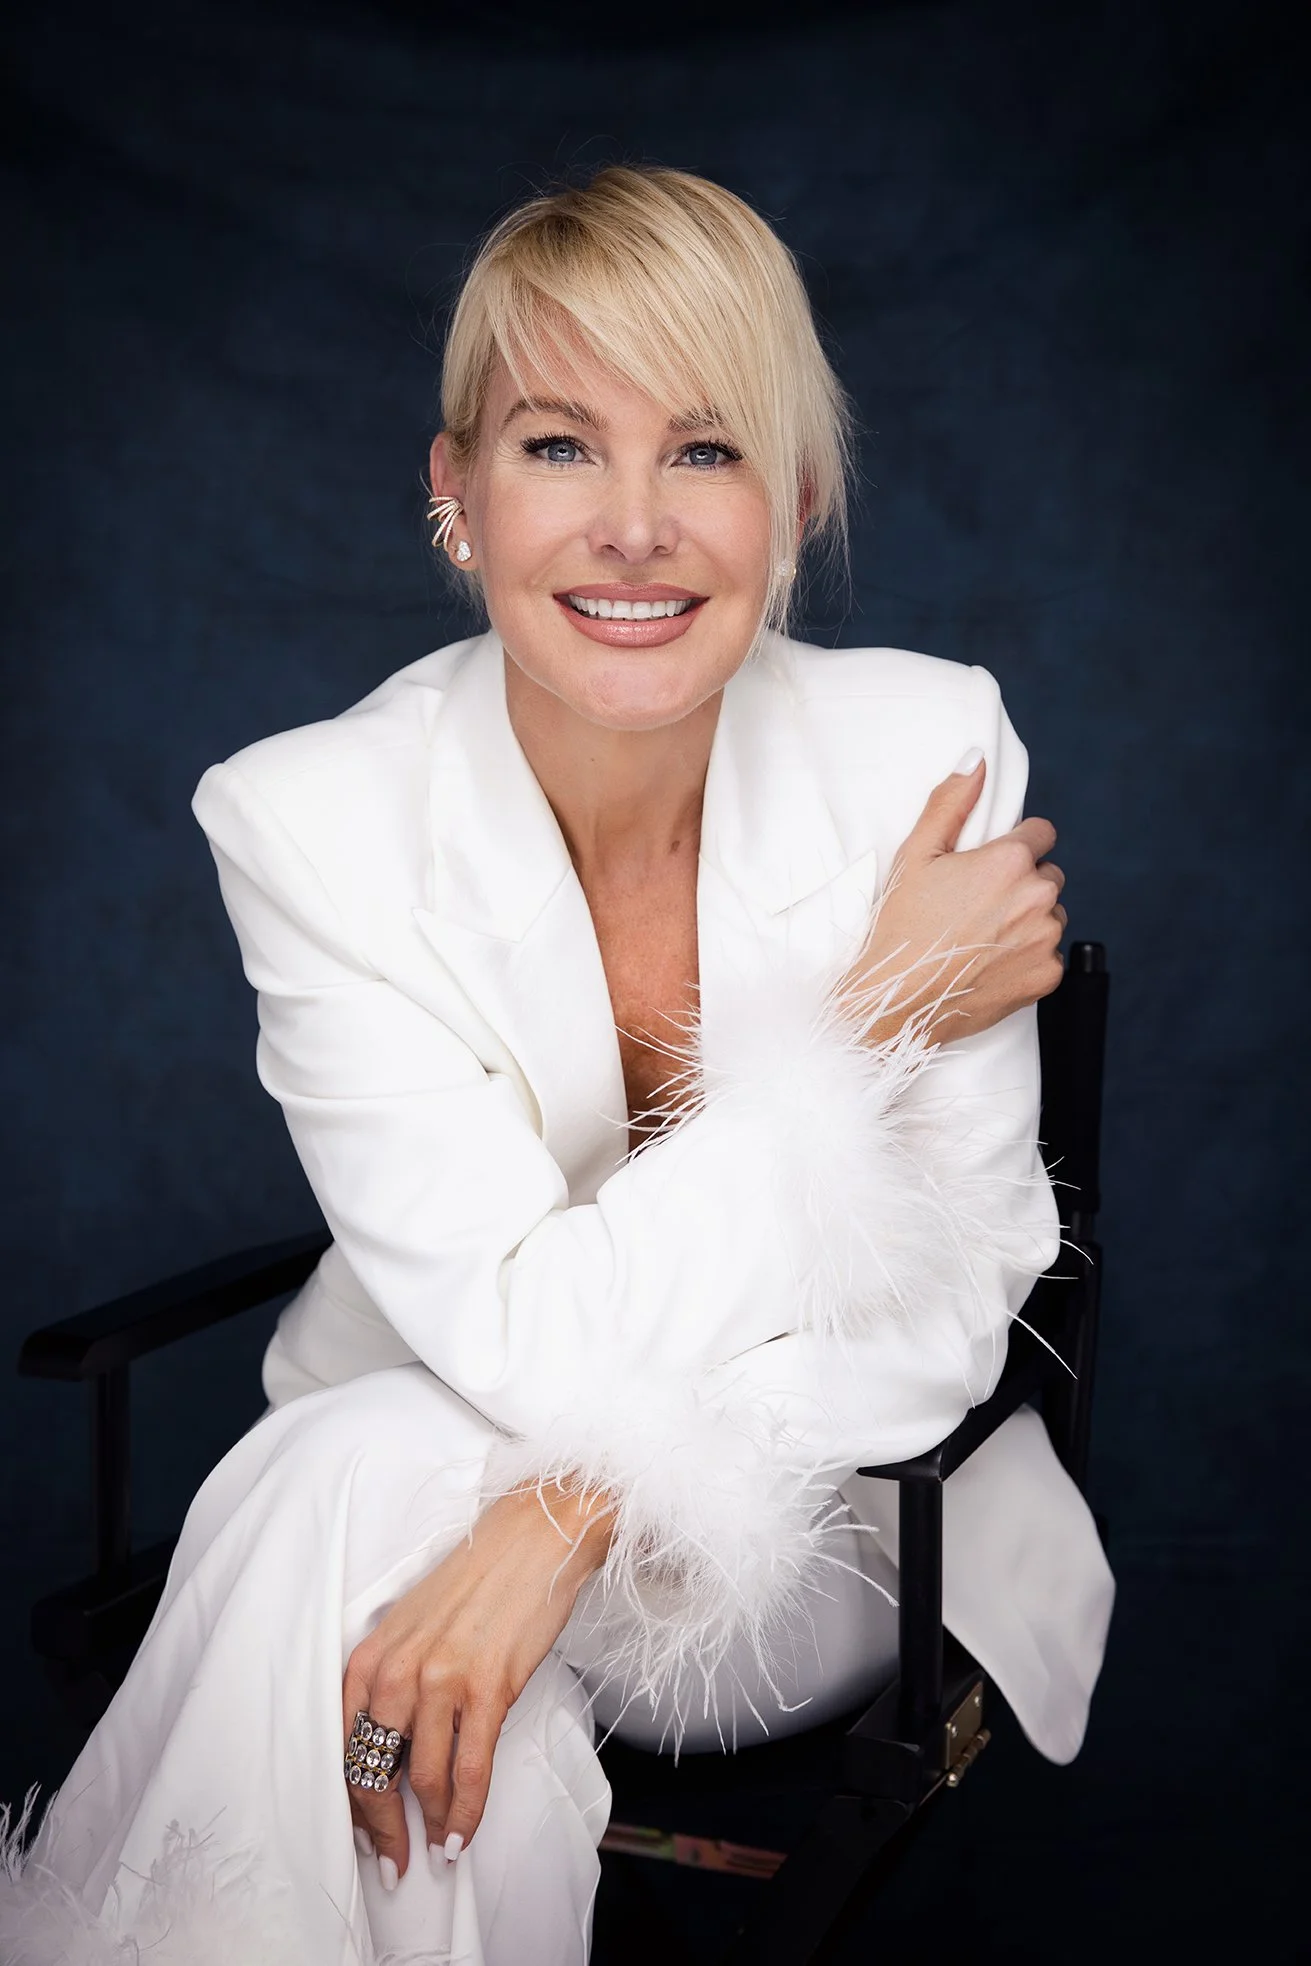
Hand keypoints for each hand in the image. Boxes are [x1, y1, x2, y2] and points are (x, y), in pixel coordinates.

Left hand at [342, 1480, 613, 1884]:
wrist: (533, 1538)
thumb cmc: (477, 1581)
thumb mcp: (413, 1625)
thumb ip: (394, 1679)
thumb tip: (395, 1751)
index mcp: (371, 1654)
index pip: (342, 1747)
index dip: (352, 1803)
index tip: (366, 1834)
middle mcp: (396, 1670)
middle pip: (373, 1773)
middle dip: (382, 1829)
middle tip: (395, 1863)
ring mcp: (441, 1680)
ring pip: (423, 1781)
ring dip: (429, 1826)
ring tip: (438, 1849)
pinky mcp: (487, 1689)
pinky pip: (470, 1771)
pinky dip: (465, 1813)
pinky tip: (463, 1833)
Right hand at [837, 751, 1066, 1045]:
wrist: (898, 999)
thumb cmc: (901, 926)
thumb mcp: (916, 855)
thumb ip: (951, 803)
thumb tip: (976, 761)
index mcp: (1009, 861)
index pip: (1042, 833)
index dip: (1016, 845)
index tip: (992, 865)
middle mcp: (1037, 897)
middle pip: (1048, 875)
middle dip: (1022, 883)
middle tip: (978, 904)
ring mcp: (1046, 939)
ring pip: (1051, 915)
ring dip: (1029, 919)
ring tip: (983, 935)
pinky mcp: (1047, 975)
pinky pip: (1050, 954)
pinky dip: (1028, 956)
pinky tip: (991, 961)